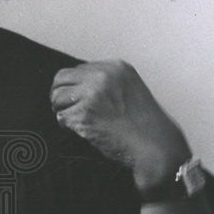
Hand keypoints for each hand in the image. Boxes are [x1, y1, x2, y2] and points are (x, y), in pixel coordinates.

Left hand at [50, 61, 190, 191]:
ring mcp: (93, 94)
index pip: (78, 70)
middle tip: (65, 108)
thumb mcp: (130, 90)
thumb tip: (77, 87)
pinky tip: (80, 130)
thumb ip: (106, 84)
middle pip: (61, 79)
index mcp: (116, 67)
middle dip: (60, 94)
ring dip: (62, 110)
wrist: (156, 146)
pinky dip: (66, 125)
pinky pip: (62, 117)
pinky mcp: (85, 114)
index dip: (74, 87)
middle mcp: (103, 76)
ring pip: (57, 97)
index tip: (76, 99)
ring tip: (75, 120)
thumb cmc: (144, 125)